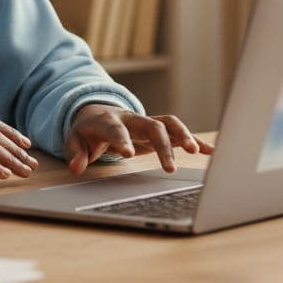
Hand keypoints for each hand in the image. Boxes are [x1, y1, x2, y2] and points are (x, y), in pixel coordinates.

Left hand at [65, 104, 214, 174]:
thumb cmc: (87, 131)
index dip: (122, 139)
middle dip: (162, 144)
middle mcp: (132, 119)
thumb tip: (77, 166)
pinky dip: (194, 139)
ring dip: (183, 135)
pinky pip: (178, 131)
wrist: (98, 114)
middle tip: (170, 167)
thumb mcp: (74, 140)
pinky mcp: (158, 129)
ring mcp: (147, 122)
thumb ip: (75, 153)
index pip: (116, 129)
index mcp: (108, 121)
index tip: (128, 154)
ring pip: (168, 124)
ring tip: (195, 151)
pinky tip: (209, 150)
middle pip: (150, 126)